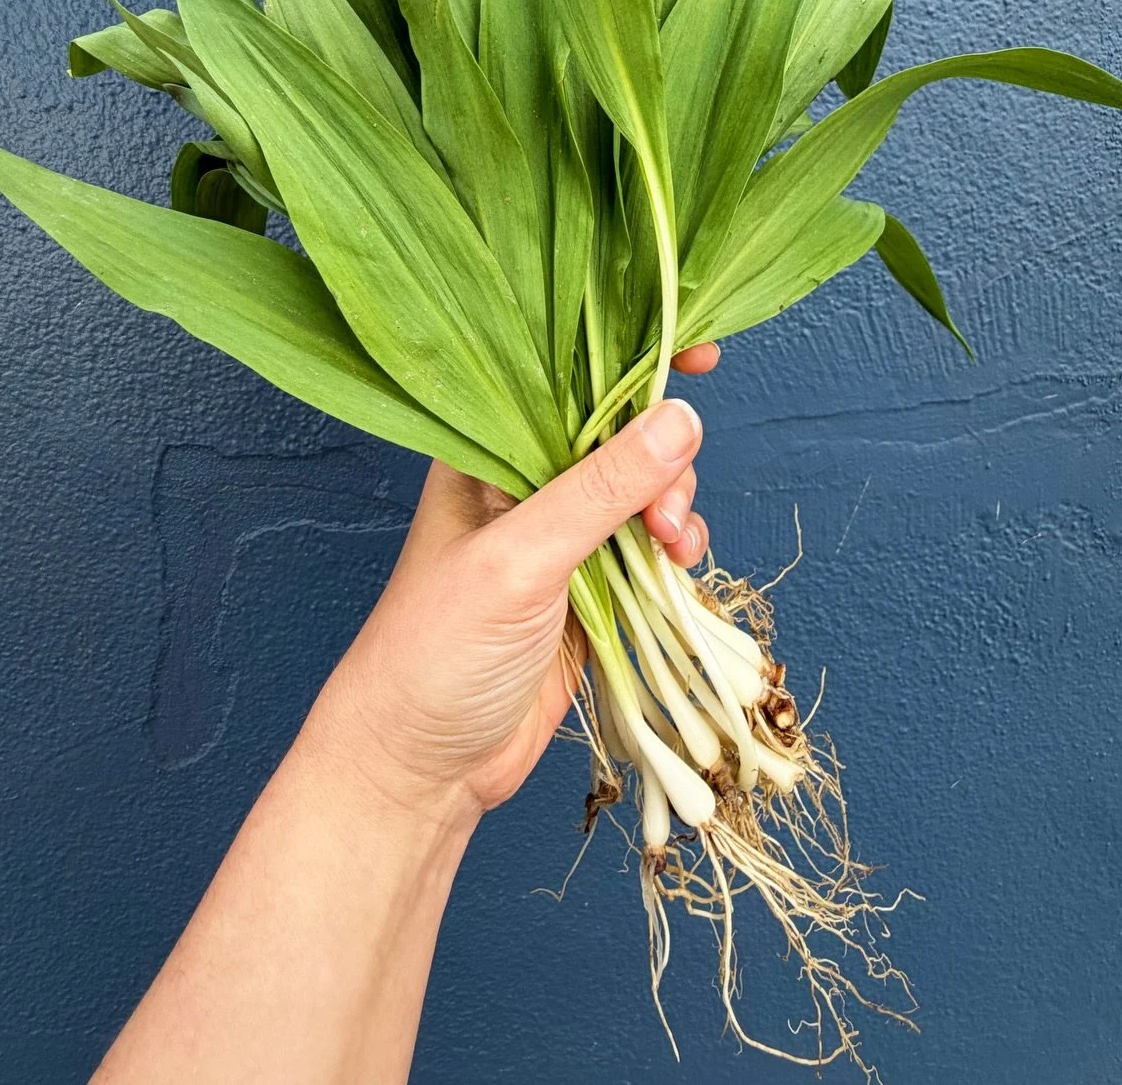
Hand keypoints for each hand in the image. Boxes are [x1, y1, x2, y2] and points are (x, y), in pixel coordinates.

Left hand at [308, 344, 720, 827]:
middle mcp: (524, 481)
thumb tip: (680, 419)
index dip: (633, 359)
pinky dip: (674, 552)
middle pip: (621, 433)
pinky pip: (648, 547)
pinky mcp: (588, 588)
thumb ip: (600, 490)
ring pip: (642, 490)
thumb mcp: (520, 560)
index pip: (567, 378)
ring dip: (673, 508)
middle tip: (667, 511)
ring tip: (672, 548)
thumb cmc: (435, 651)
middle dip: (664, 456)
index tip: (700, 352)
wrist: (421, 768)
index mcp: (487, 449)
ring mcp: (558, 535)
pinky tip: (678, 568)